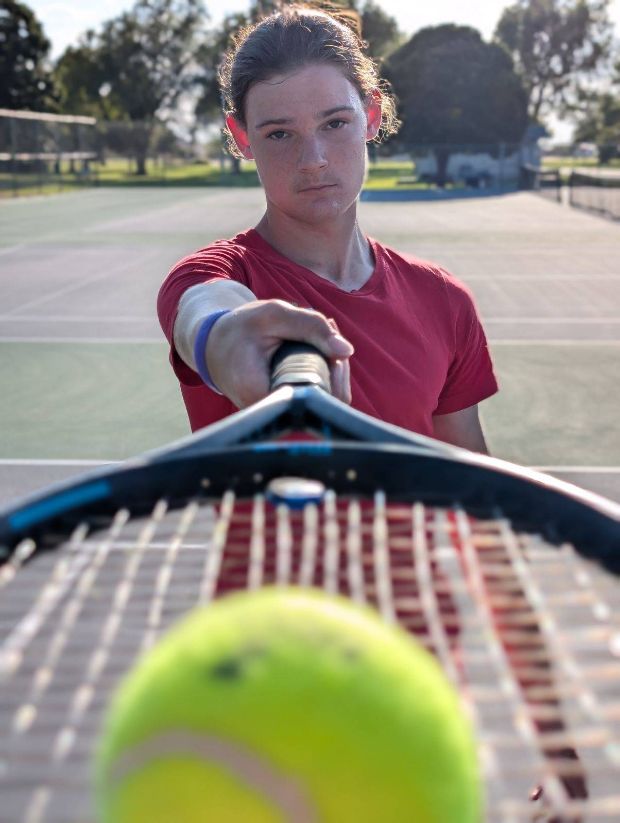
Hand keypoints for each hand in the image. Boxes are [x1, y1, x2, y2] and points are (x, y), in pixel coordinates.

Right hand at [205, 300, 353, 407]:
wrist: (215, 346)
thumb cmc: (241, 328)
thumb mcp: (274, 314)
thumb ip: (311, 326)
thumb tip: (347, 351)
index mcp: (260, 393)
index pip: (316, 395)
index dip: (333, 371)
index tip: (331, 345)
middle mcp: (270, 411)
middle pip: (326, 399)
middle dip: (335, 364)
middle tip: (327, 332)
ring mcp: (279, 414)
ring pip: (325, 399)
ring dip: (330, 367)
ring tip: (317, 339)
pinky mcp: (286, 409)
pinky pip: (316, 396)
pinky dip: (322, 372)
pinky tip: (315, 351)